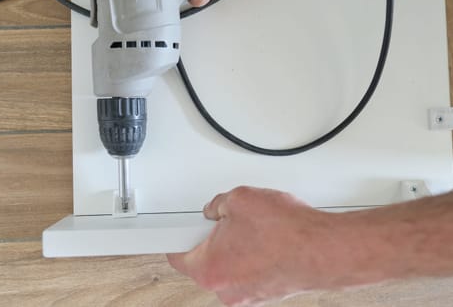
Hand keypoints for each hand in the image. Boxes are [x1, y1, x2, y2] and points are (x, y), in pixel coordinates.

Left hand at [167, 186, 350, 305]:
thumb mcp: (240, 199)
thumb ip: (217, 205)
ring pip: (229, 265)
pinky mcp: (265, 294)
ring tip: (258, 231)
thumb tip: (215, 210)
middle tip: (230, 221)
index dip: (174, 236)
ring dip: (236, 248)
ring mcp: (246, 295)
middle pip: (204, 259)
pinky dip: (253, 257)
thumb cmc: (288, 232)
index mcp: (209, 268)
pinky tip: (269, 242)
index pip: (175, 254)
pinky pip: (248, 271)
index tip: (168, 232)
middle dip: (213, 238)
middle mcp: (225, 289)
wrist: (326, 250)